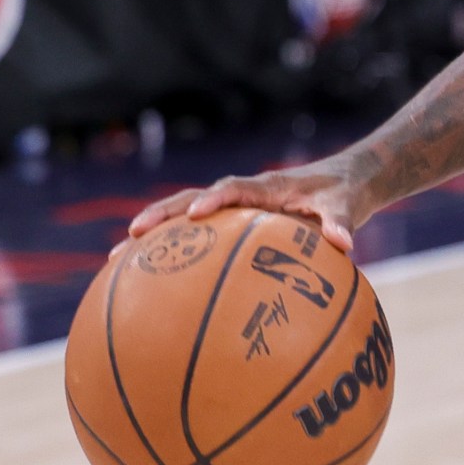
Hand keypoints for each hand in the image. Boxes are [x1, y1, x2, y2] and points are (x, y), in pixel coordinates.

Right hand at [124, 158, 376, 255]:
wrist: (345, 181)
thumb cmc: (344, 192)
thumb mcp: (348, 204)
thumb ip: (342, 221)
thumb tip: (344, 243)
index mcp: (268, 186)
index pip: (235, 187)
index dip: (216, 198)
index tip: (196, 213)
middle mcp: (243, 194)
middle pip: (193, 198)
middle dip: (163, 214)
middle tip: (131, 235)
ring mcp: (234, 209)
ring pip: (184, 218)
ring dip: (153, 235)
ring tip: (115, 261)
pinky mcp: (232, 224)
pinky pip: (196, 238)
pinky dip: (171, 254)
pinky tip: (143, 283)